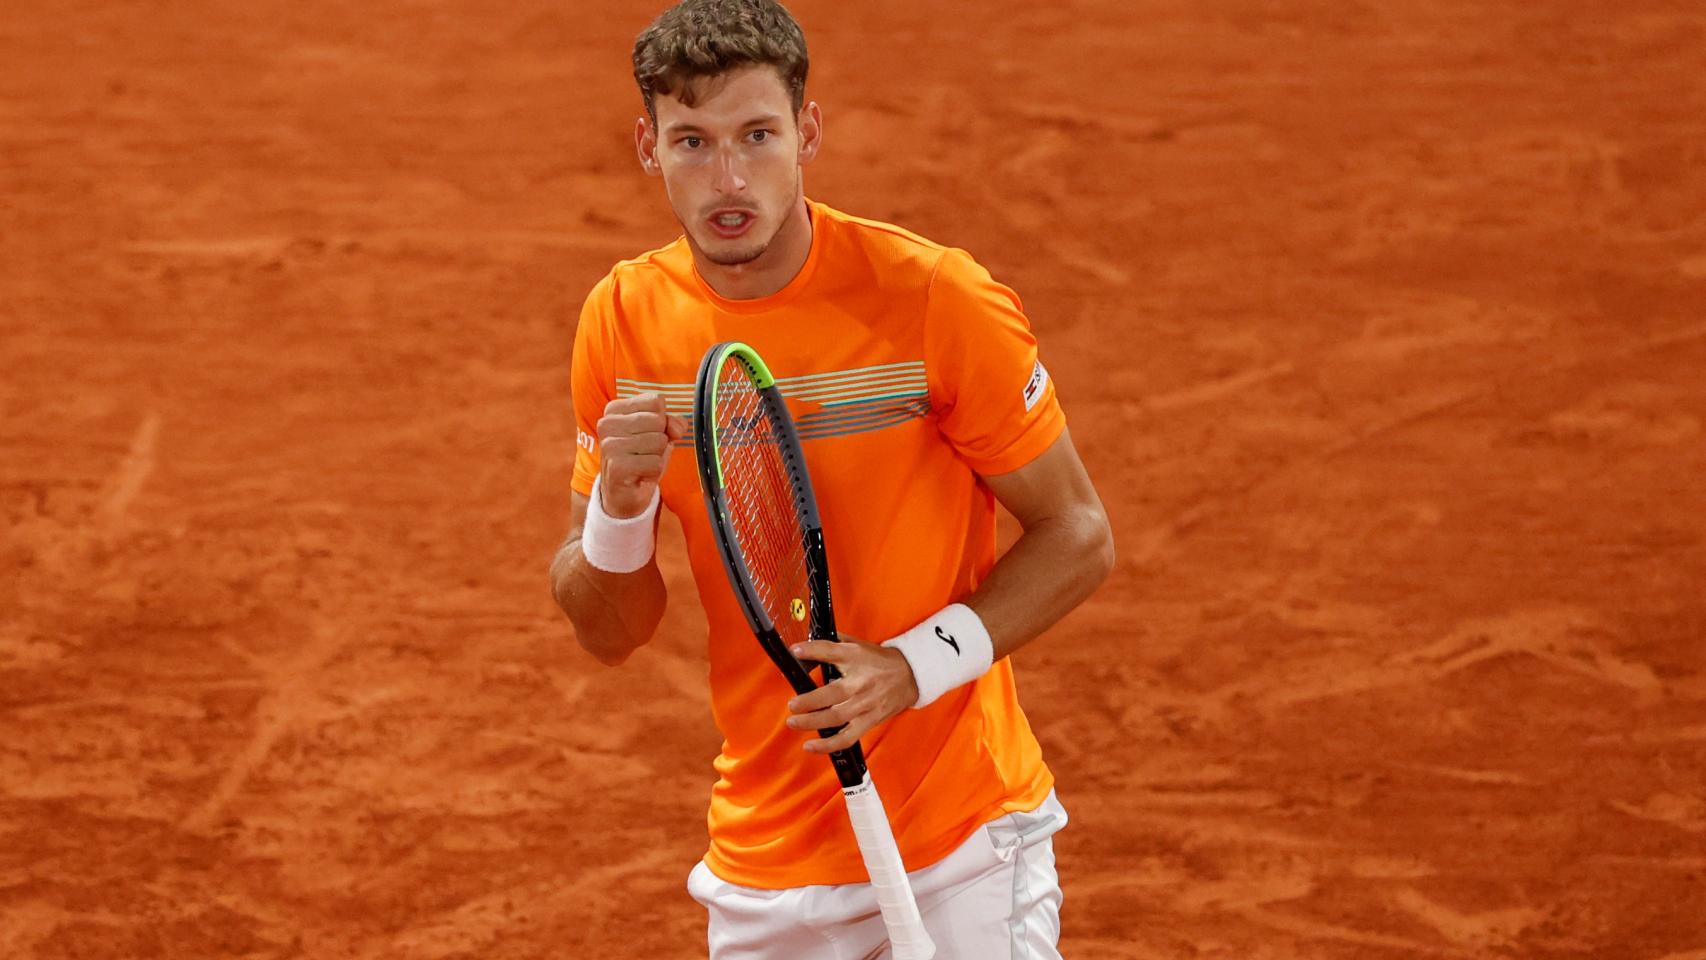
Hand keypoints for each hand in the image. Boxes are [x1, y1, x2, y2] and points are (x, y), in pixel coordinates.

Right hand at [597, 392, 687, 517]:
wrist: (624, 493)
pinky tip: (640, 475)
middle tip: (645, 452)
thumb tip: (677, 428)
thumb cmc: (641, 457)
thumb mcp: (659, 433)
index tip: (649, 434)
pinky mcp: (617, 466)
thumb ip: (671, 422)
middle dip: (660, 440)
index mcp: (615, 409)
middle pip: (658, 420)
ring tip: (642, 463)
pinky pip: (655, 462)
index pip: (655, 401)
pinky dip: (654, 471)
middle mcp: (607, 423)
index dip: (663, 420)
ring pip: (658, 441)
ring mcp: (609, 445)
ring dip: (657, 456)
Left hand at [784, 636, 920, 753]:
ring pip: (837, 717)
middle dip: (810, 700)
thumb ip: (833, 643)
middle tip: (792, 705)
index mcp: (855, 657)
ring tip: (794, 722)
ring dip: (813, 722)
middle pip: (833, 692)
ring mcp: (865, 704)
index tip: (796, 651)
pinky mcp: (869, 720)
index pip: (831, 651)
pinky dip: (828, 745)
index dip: (812, 650)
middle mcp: (860, 681)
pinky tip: (811, 746)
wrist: (910, 675)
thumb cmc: (878, 661)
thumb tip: (803, 647)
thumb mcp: (857, 645)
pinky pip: (847, 737)